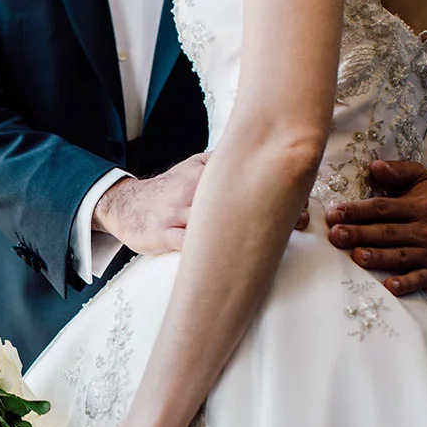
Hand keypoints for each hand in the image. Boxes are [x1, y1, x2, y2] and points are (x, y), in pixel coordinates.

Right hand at [95, 153, 309, 255]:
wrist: (123, 206)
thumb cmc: (166, 191)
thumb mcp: (192, 168)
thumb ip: (223, 166)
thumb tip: (264, 161)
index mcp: (204, 169)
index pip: (244, 169)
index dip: (276, 180)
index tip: (302, 193)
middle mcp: (193, 187)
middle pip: (237, 195)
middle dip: (272, 206)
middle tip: (301, 218)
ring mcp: (178, 212)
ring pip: (217, 222)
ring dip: (249, 232)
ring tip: (278, 242)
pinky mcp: (165, 235)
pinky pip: (195, 248)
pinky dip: (217, 255)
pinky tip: (240, 265)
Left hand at [326, 160, 426, 295]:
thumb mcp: (420, 178)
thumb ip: (398, 170)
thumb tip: (374, 166)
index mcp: (419, 206)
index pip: (383, 207)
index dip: (357, 211)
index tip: (333, 214)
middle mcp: (426, 229)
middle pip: (387, 232)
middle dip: (360, 234)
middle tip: (335, 235)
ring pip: (400, 256)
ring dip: (378, 257)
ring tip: (356, 256)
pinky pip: (420, 279)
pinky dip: (407, 284)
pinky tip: (390, 286)